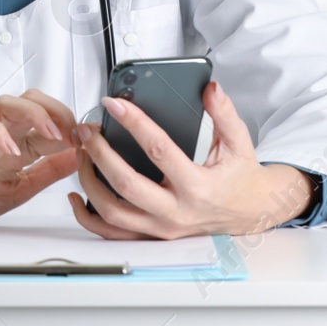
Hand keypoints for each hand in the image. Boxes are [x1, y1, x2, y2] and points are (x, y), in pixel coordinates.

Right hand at [0, 89, 78, 225]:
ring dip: (35, 113)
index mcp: (17, 143)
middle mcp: (2, 133)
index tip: (93, 140)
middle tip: (76, 132)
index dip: (74, 128)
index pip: (51, 122)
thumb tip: (79, 156)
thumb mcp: (20, 189)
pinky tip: (12, 149)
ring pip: (9, 103)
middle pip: (33, 100)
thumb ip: (47, 171)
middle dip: (59, 110)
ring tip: (52, 132)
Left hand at [67, 80, 314, 238]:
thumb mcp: (239, 143)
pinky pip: (112, 233)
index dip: (134, 123)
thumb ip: (225, 114)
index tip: (113, 104)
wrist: (250, 214)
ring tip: (82, 153)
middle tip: (86, 129)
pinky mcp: (152, 236)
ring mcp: (162, 228)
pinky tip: (76, 195)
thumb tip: (210, 89)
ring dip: (89, 182)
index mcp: (198, 187)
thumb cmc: (241, 178)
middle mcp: (177, 211)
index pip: (159, 151)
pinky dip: (88, 217)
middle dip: (100, 154)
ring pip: (113, 212)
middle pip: (126, 185)